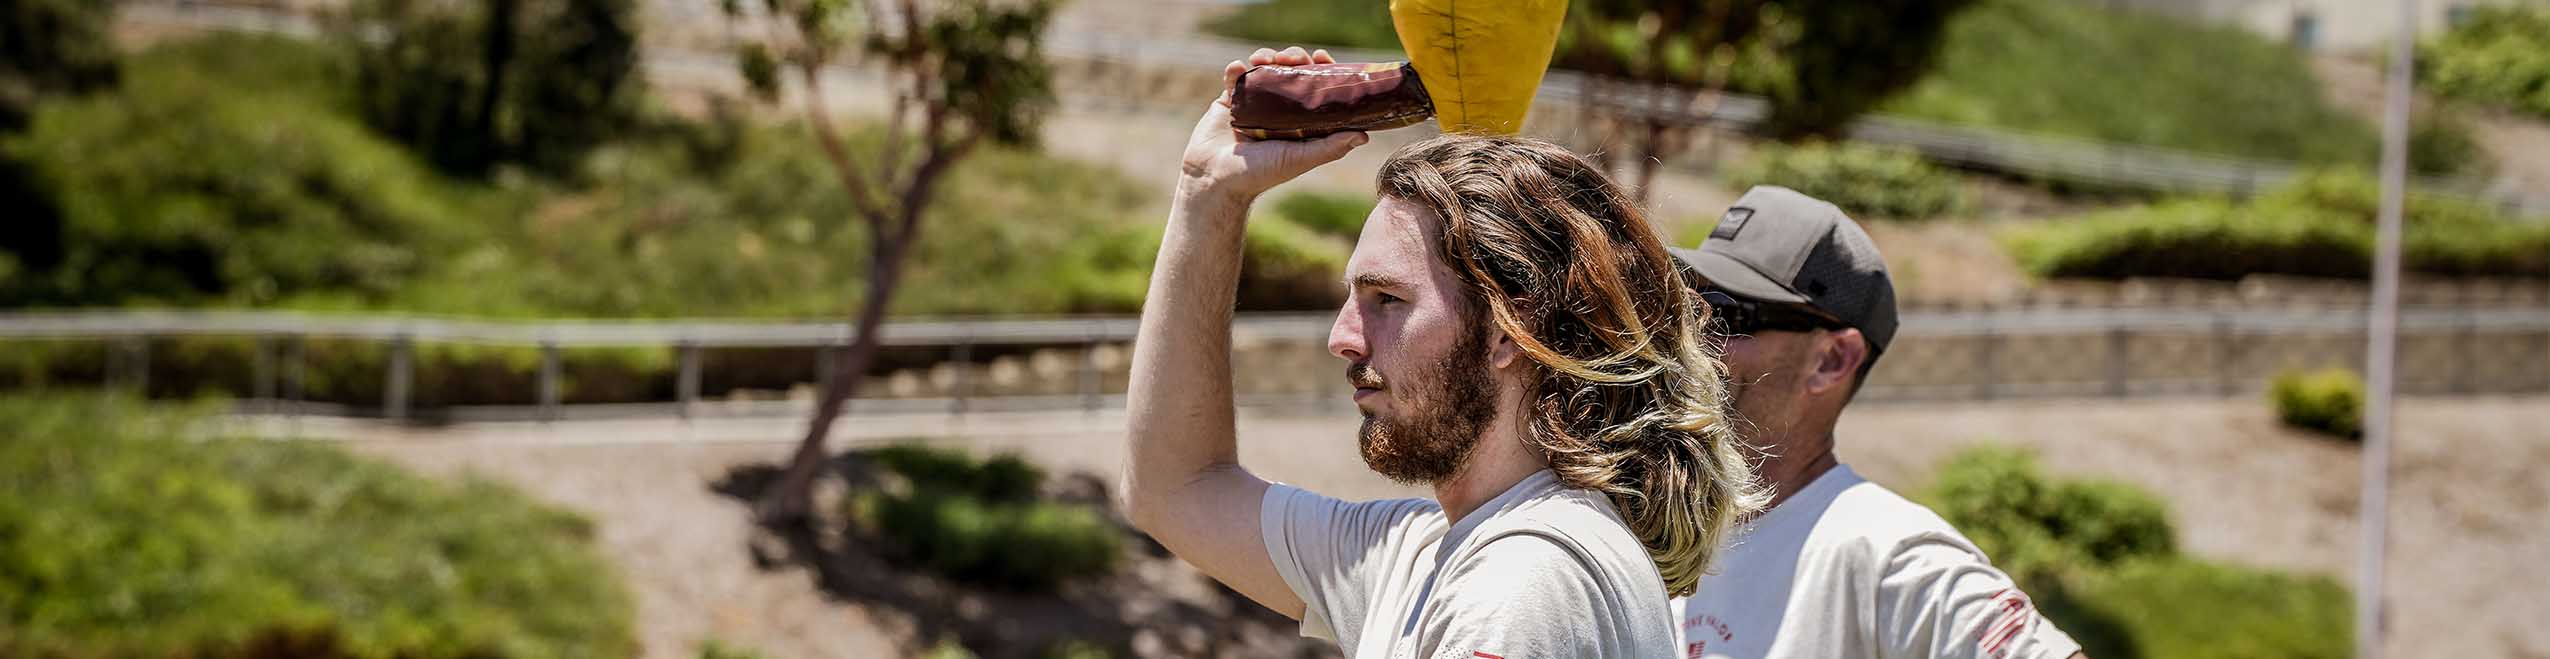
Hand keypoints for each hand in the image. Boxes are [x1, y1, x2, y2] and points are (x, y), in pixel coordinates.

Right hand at [1178, 46, 1369, 205]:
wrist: (1216, 180)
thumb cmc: (1260, 174)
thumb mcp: (1299, 159)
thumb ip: (1330, 148)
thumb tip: (1365, 135)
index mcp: (1299, 121)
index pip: (1315, 89)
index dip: (1321, 70)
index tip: (1322, 57)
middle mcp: (1278, 110)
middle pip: (1290, 73)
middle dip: (1293, 58)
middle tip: (1292, 57)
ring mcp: (1253, 103)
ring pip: (1264, 69)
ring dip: (1266, 57)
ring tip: (1263, 59)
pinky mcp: (1228, 101)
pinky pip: (1234, 78)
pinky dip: (1236, 69)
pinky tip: (1238, 68)